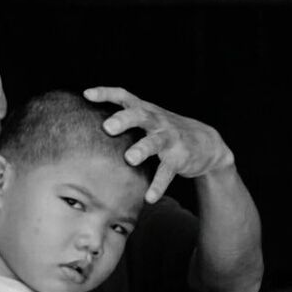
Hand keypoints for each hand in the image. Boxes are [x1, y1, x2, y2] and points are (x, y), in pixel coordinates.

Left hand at [84, 86, 234, 202]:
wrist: (206, 143)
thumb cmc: (165, 131)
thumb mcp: (148, 120)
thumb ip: (124, 120)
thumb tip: (85, 126)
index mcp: (146, 110)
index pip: (124, 96)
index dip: (106, 94)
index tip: (87, 94)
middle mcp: (157, 121)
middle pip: (140, 115)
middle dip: (124, 119)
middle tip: (107, 127)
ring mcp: (170, 139)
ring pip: (154, 142)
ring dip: (142, 149)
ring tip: (130, 158)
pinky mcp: (180, 158)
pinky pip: (167, 172)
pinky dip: (159, 185)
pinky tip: (150, 198)